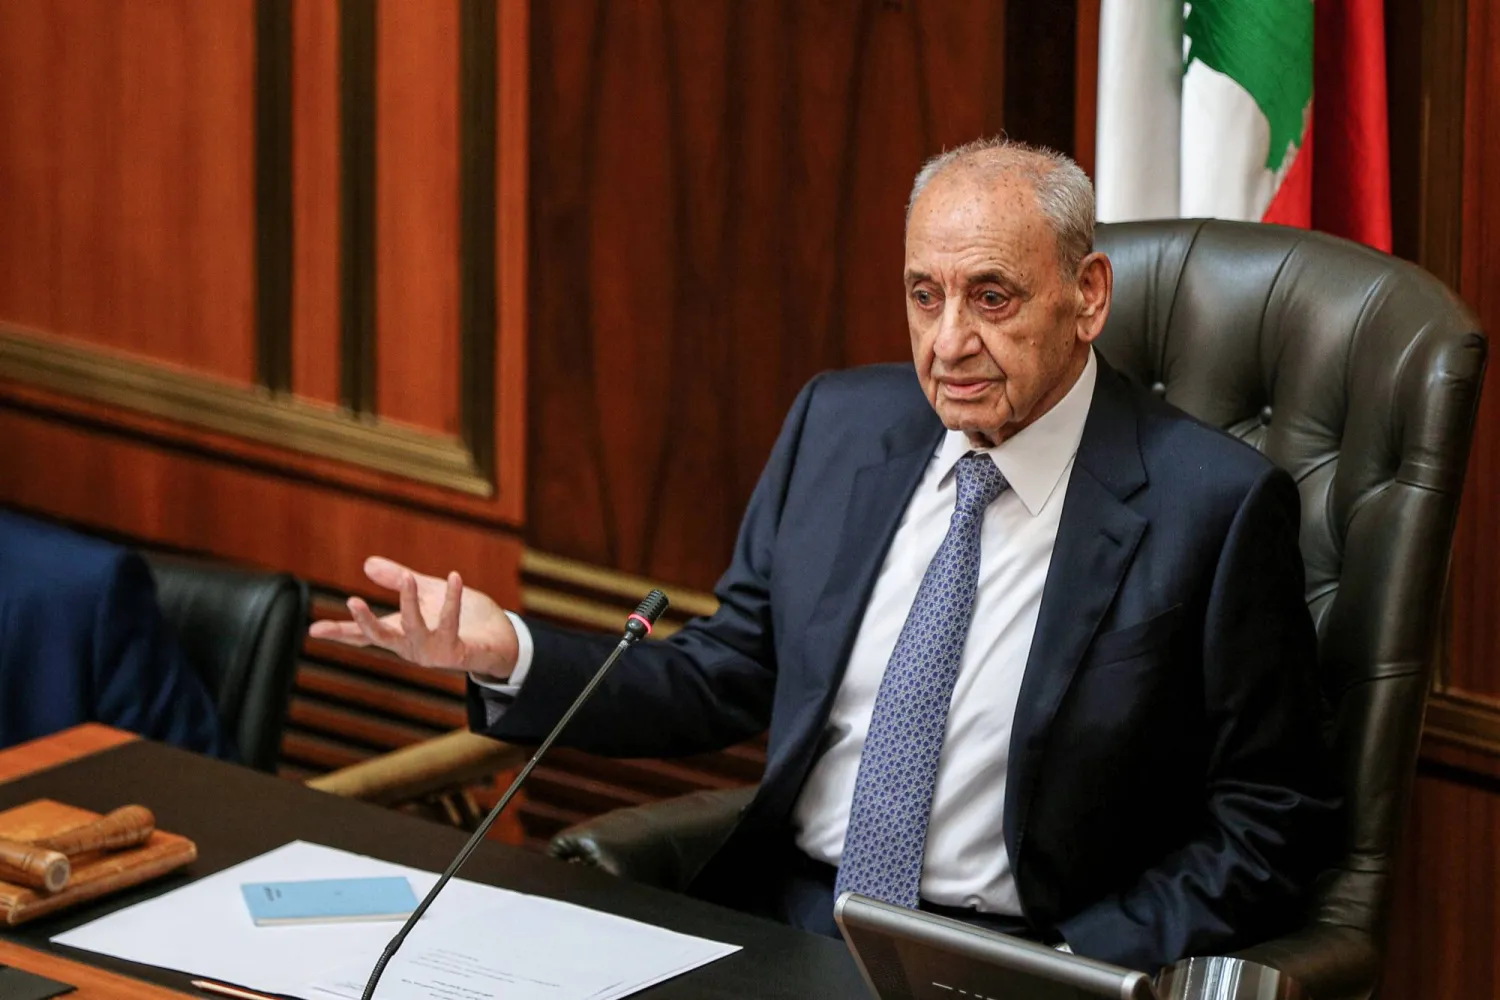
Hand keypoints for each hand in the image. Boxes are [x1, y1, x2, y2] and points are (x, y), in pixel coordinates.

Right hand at [307, 556, 518, 679]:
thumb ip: (398, 580)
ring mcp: (433, 653)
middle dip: (366, 621)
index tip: (312, 631)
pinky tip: (454, 577)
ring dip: (411, 603)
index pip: (364, 634)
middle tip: (352, 601)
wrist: (500, 638)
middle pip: (381, 637)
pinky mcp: (456, 652)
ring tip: (410, 578)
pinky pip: (450, 623)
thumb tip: (366, 564)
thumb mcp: (427, 593)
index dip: (339, 632)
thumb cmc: (463, 618)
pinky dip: (452, 599)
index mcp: (401, 634)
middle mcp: (412, 648)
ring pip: (415, 628)